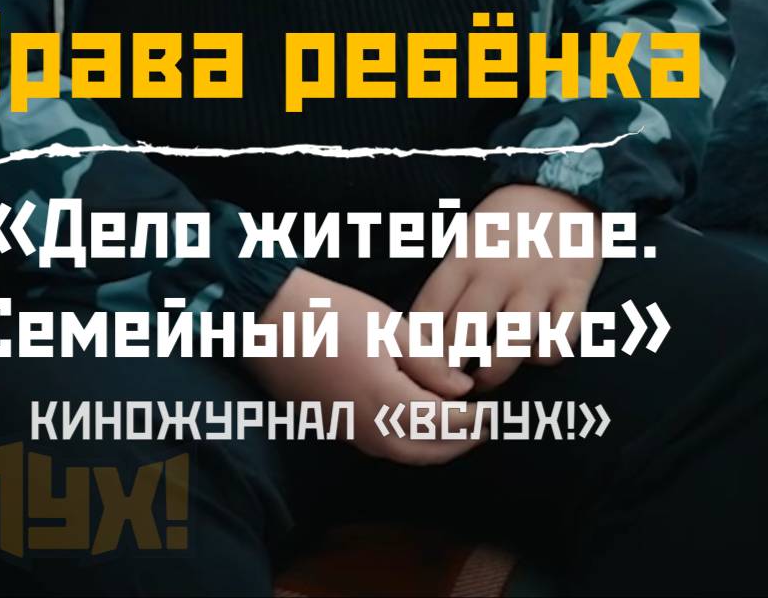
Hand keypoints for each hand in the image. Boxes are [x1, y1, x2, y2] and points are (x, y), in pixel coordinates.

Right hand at [239, 267, 486, 464]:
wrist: (268, 322)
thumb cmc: (329, 314)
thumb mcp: (389, 327)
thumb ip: (430, 362)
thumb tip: (463, 388)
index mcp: (388, 402)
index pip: (446, 424)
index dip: (476, 419)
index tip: (498, 408)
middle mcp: (370, 430)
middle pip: (429, 451)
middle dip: (462, 440)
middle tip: (487, 423)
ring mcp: (350, 433)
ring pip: (406, 453)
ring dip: (437, 445)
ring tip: (460, 423)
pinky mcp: (337, 428)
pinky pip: (384, 446)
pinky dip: (410, 440)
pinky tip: (420, 418)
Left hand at [400, 185, 602, 395]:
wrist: (565, 184)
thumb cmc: (508, 217)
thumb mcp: (469, 233)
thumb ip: (450, 275)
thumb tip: (422, 325)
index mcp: (466, 255)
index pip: (429, 313)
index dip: (419, 347)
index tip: (420, 363)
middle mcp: (500, 272)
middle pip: (463, 337)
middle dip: (450, 370)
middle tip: (447, 383)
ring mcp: (539, 285)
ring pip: (509, 349)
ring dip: (493, 374)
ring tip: (483, 380)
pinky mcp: (574, 293)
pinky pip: (557, 343)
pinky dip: (544, 356)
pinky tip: (534, 352)